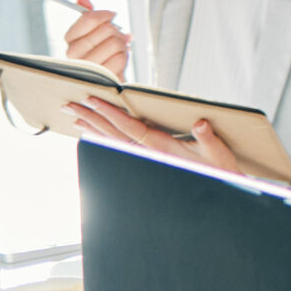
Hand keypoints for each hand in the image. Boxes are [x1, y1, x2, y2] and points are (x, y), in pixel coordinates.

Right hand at [61, 0, 128, 78]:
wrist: (105, 82)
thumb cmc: (99, 54)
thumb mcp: (93, 33)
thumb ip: (87, 14)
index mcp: (69, 40)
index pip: (88, 18)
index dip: (104, 14)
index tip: (111, 15)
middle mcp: (73, 54)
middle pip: (107, 30)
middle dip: (116, 32)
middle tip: (117, 37)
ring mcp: (87, 68)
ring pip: (116, 43)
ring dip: (122, 46)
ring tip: (117, 51)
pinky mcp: (100, 80)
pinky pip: (120, 58)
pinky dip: (124, 58)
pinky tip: (118, 60)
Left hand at [69, 96, 248, 175]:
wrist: (220, 190)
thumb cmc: (219, 170)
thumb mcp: (218, 152)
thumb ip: (208, 137)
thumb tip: (200, 123)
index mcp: (161, 148)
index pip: (129, 127)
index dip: (110, 112)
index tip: (92, 100)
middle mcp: (149, 153)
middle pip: (112, 133)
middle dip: (91, 118)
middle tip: (69, 105)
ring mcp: (147, 158)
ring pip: (112, 140)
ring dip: (93, 127)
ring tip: (75, 117)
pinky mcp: (150, 159)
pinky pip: (120, 147)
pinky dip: (104, 138)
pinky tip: (95, 133)